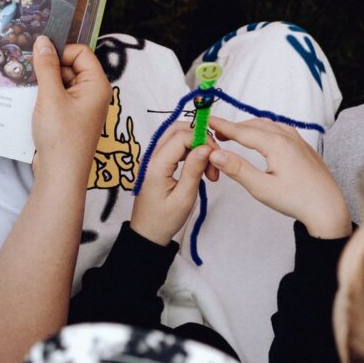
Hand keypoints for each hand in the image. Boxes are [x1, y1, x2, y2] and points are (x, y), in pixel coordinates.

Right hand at [30, 37, 110, 179]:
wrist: (60, 175)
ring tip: (27, 88)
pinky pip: (58, 97)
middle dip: (49, 67)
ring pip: (61, 82)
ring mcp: (82, 106)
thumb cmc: (61, 136)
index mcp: (97, 84)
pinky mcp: (70, 118)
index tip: (39, 58)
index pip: (81, 52)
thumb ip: (46, 66)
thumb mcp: (50, 96)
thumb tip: (42, 41)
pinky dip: (45, 96)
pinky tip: (29, 101)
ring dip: (44, 82)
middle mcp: (93, 93)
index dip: (60, 51)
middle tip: (27, 72)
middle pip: (70, 66)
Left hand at [130, 123, 218, 245]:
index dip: (203, 140)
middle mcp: (151, 156)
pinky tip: (199, 166)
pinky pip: (174, 146)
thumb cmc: (164, 220)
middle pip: (177, 129)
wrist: (147, 233)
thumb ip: (194, 169)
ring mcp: (151, 157)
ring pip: (176, 135)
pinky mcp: (156, 162)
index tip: (216, 156)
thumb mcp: (184, 197)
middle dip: (200, 138)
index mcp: (156, 164)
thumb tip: (206, 147)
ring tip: (208, 167)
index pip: (182, 136)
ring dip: (195, 145)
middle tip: (213, 158)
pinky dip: (189, 151)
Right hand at [208, 116, 350, 238]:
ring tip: (234, 135)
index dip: (223, 126)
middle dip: (234, 126)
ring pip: (268, 125)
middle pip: (255, 124)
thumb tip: (215, 152)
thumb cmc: (296, 200)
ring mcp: (297, 139)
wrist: (328, 207)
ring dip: (249, 127)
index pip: (242, 131)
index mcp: (275, 143)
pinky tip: (260, 139)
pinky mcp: (303, 146)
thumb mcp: (261, 187)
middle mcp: (287, 135)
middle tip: (216, 132)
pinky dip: (263, 130)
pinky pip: (279, 129)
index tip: (207, 120)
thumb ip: (237, 168)